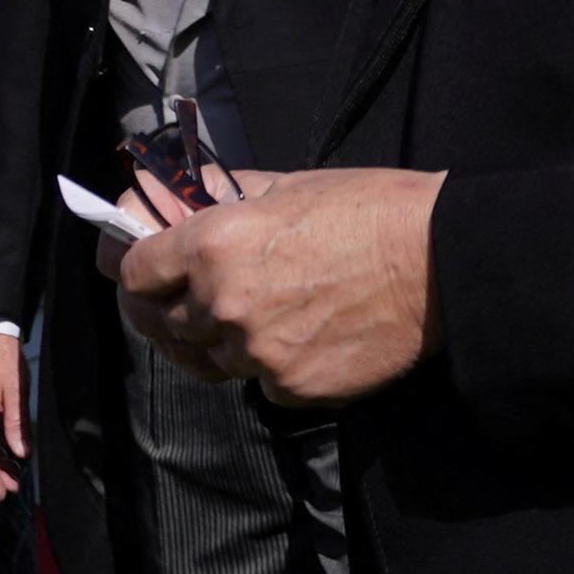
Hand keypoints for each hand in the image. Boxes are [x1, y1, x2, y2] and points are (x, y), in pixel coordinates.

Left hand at [115, 166, 446, 408]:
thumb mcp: (287, 186)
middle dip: (164, 311)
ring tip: (250, 319)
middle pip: (160, 324)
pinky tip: (301, 338)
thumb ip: (223, 199)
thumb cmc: (372, 211)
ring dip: (218, 343)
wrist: (443, 262)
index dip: (131, 273)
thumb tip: (183, 200)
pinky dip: (271, 367)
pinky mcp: (293, 387)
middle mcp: (224, 304)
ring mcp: (258, 353)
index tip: (138, 274)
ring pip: (208, 360)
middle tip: (177, 304)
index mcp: (213, 245)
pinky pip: (260, 384)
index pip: (131, 273)